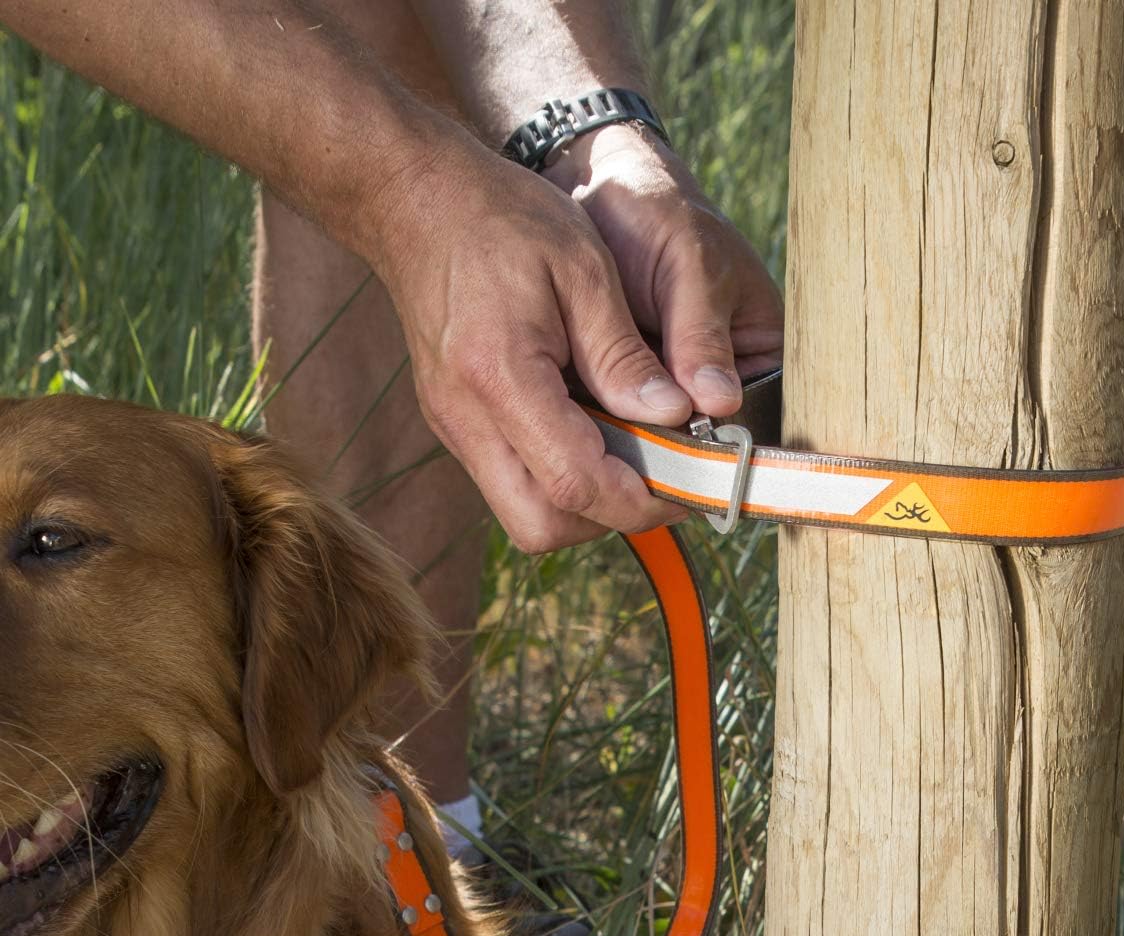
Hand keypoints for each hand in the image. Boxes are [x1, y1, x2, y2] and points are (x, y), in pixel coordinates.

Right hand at [374, 138, 712, 553]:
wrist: (415, 201)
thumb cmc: (503, 220)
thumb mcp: (583, 269)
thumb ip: (624, 354)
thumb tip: (672, 416)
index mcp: (498, 376)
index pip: (573, 483)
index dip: (637, 500)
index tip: (687, 483)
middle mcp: (466, 419)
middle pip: (541, 526)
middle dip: (610, 516)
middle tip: (660, 476)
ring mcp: (454, 428)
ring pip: (526, 515)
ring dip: (586, 502)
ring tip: (632, 452)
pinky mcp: (455, 425)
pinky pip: (513, 482)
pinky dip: (560, 477)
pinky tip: (593, 432)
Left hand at [544, 123, 784, 413]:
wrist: (595, 188)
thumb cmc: (658, 212)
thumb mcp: (691, 266)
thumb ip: (701, 335)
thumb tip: (720, 403)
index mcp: (758, 352)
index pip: (757, 417)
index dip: (725, 441)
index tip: (687, 445)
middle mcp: (716, 381)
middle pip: (703, 438)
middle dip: (669, 442)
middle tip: (633, 438)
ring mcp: (666, 388)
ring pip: (655, 434)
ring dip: (629, 435)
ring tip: (601, 428)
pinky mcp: (621, 387)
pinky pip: (616, 419)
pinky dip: (599, 421)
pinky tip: (578, 418)